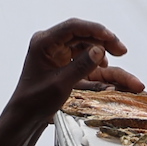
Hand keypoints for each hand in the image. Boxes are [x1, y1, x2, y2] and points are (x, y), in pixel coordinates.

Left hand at [7, 18, 136, 121]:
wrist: (25, 117)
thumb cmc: (35, 102)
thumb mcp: (60, 85)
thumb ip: (81, 66)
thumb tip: (100, 50)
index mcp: (43, 43)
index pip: (73, 27)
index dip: (95, 30)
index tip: (112, 39)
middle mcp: (50, 43)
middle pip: (81, 33)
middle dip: (103, 40)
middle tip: (121, 50)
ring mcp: (56, 52)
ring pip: (84, 43)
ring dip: (101, 48)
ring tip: (117, 56)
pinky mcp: (62, 62)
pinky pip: (82, 54)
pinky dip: (95, 58)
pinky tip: (105, 65)